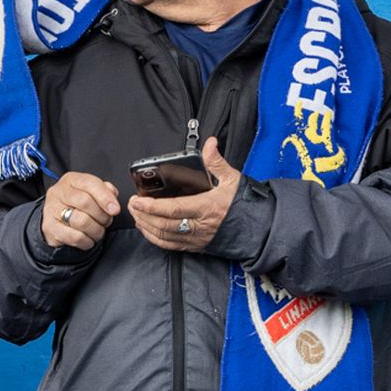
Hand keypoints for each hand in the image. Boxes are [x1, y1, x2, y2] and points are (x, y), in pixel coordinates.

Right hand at [41, 172, 120, 249]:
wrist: (55, 220)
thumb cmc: (76, 205)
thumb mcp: (90, 192)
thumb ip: (104, 190)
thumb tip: (112, 194)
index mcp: (70, 180)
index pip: (89, 183)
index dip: (105, 197)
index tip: (115, 209)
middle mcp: (58, 193)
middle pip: (85, 202)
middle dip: (102, 215)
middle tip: (107, 221)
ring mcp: (52, 210)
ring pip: (81, 221)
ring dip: (96, 230)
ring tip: (98, 230)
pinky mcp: (50, 228)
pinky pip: (75, 237)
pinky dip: (87, 241)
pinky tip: (88, 239)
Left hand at [127, 138, 241, 251]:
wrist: (258, 228)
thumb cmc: (244, 204)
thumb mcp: (232, 179)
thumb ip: (216, 162)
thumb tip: (209, 143)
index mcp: (207, 207)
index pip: (173, 208)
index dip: (152, 206)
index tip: (138, 200)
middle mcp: (200, 225)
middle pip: (164, 224)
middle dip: (143, 215)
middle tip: (132, 205)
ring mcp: (197, 238)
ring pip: (164, 236)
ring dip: (146, 226)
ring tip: (136, 214)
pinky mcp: (196, 246)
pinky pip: (170, 245)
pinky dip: (154, 238)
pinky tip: (147, 229)